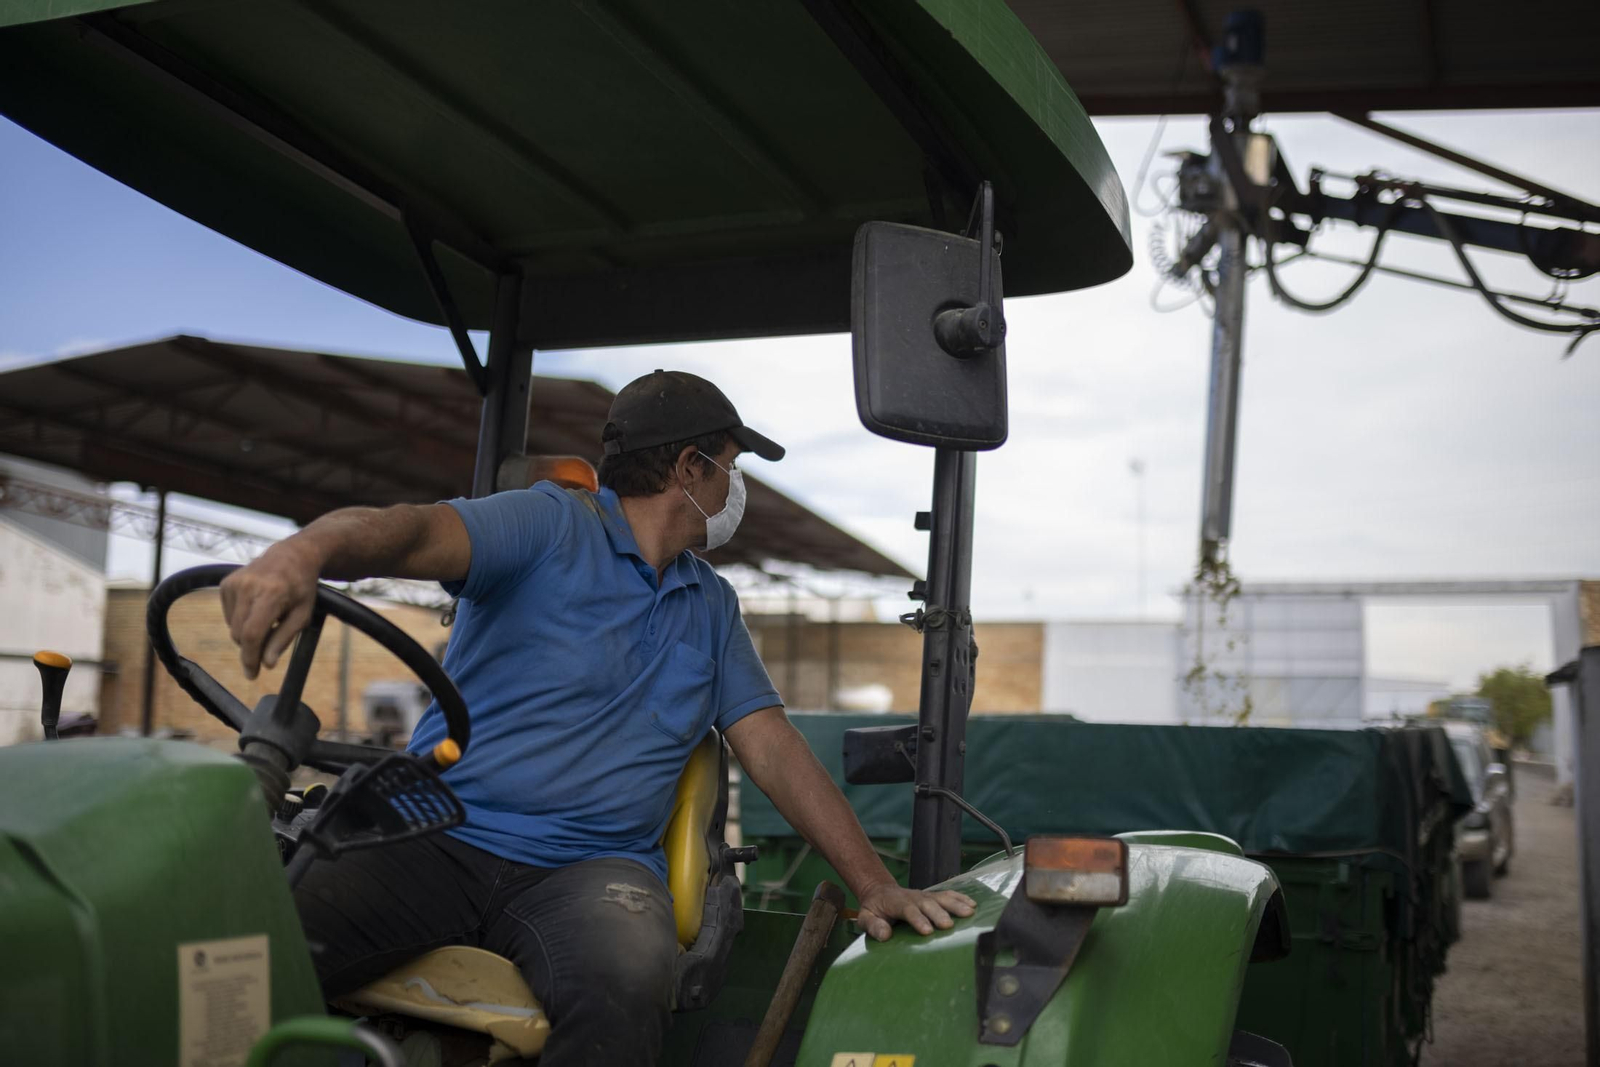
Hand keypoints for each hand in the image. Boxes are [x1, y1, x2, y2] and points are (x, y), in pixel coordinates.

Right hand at [219, 540, 322, 678]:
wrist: (293, 555)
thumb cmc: (302, 587)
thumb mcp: (302, 614)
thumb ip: (284, 639)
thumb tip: (267, 663)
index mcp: (271, 594)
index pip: (252, 634)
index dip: (250, 658)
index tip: (253, 673)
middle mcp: (248, 586)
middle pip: (239, 634)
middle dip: (252, 647)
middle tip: (268, 648)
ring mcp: (234, 582)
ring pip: (232, 627)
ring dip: (247, 632)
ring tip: (268, 618)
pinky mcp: (226, 583)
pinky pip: (228, 615)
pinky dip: (241, 619)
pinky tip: (257, 607)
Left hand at [855, 882, 975, 940]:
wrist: (880, 892)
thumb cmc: (874, 909)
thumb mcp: (865, 918)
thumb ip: (873, 926)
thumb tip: (885, 934)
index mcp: (895, 902)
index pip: (907, 909)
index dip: (918, 919)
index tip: (927, 931)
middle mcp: (912, 897)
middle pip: (927, 903)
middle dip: (938, 913)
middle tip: (948, 926)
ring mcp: (924, 895)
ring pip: (940, 897)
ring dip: (955, 904)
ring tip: (969, 912)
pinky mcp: (932, 896)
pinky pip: (947, 895)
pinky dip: (960, 898)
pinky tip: (972, 904)